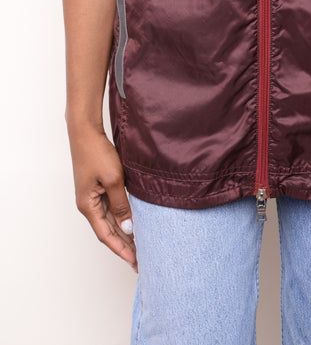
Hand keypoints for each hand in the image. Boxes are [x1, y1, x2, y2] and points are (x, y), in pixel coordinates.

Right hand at [67, 120, 137, 271]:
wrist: (86, 132)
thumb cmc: (96, 153)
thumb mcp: (113, 180)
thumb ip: (121, 205)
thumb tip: (128, 227)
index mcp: (88, 206)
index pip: (106, 235)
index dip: (121, 249)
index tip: (134, 262)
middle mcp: (88, 205)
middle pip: (108, 231)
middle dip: (124, 246)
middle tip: (141, 260)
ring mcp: (92, 197)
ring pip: (110, 221)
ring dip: (124, 234)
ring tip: (139, 247)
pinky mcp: (98, 188)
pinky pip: (111, 209)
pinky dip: (122, 219)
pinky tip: (132, 224)